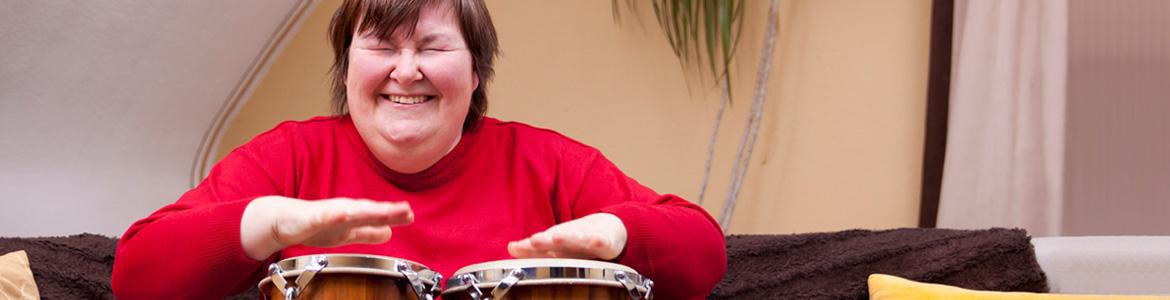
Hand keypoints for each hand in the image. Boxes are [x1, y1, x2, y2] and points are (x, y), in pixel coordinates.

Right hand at [241, 196, 412, 259]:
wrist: (280, 221)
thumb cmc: (314, 226)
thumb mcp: (347, 232)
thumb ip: (368, 232)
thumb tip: (390, 232)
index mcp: (353, 216)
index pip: (377, 215)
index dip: (393, 215)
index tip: (410, 214)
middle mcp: (343, 211)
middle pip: (368, 211)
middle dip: (386, 211)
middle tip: (406, 210)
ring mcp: (327, 213)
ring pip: (349, 211)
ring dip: (366, 210)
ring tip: (383, 211)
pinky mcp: (310, 217)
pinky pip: (322, 216)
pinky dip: (333, 215)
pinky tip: (343, 213)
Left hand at [507, 213, 626, 259]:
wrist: (609, 228)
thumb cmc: (578, 241)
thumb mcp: (556, 245)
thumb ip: (533, 249)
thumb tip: (510, 248)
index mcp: (556, 241)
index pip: (539, 245)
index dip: (527, 247)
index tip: (515, 248)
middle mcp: (570, 238)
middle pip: (555, 239)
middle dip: (544, 240)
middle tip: (533, 241)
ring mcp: (587, 238)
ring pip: (577, 239)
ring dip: (567, 238)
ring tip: (557, 238)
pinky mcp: (605, 242)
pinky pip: (602, 243)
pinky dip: (598, 241)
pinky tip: (595, 242)